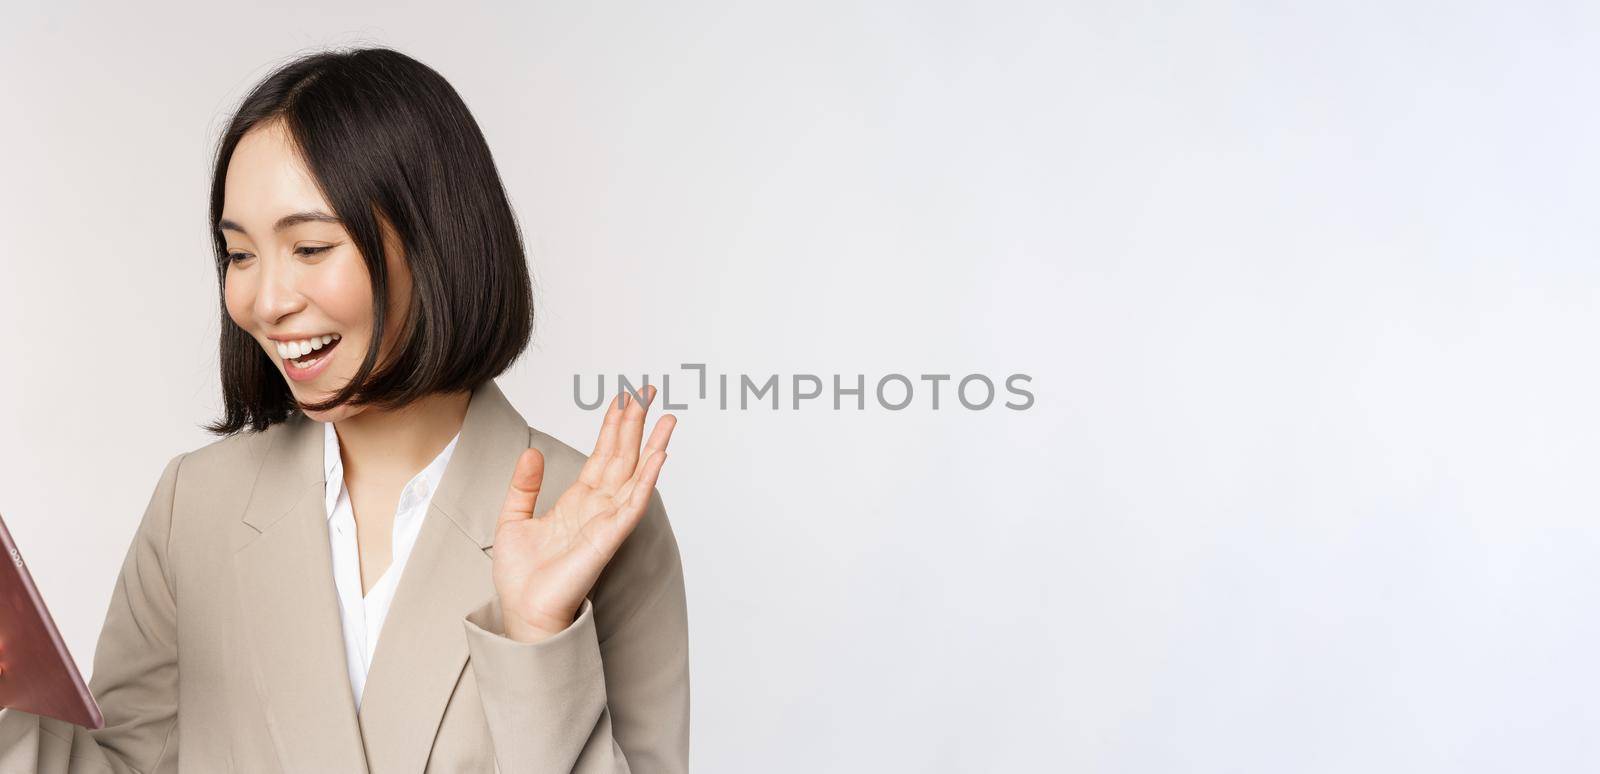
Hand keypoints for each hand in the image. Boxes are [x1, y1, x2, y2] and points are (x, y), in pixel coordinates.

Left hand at [491, 385, 675, 642]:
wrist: (522, 611)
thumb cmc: (521, 577)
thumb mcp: (513, 519)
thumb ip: (524, 485)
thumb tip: (531, 451)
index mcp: (577, 502)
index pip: (602, 456)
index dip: (613, 427)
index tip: (622, 399)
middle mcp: (597, 507)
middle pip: (623, 457)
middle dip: (635, 424)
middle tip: (647, 391)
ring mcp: (606, 521)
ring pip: (635, 475)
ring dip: (652, 445)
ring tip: (666, 417)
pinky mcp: (609, 537)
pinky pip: (633, 504)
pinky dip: (647, 479)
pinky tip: (658, 456)